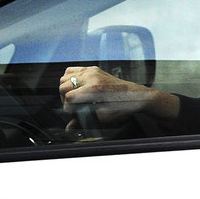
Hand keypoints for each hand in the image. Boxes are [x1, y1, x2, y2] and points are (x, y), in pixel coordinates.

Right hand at [59, 66, 178, 132]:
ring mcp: (92, 71)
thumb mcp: (103, 118)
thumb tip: (69, 129)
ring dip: (65, 88)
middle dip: (65, 99)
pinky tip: (76, 87)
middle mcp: (92, 77)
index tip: (74, 114)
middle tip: (74, 107)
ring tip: (74, 97)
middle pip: (63, 86)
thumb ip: (83, 122)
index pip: (68, 98)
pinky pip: (72, 70)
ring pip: (65, 77)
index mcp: (94, 89)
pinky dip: (69, 78)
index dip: (68, 109)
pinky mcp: (93, 69)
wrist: (136, 96)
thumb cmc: (123, 107)